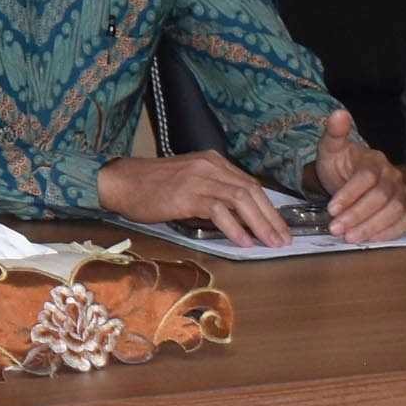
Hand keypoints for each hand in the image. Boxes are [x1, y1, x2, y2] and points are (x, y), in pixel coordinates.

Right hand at [96, 149, 286, 248]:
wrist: (122, 182)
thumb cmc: (152, 187)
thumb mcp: (188, 182)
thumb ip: (212, 193)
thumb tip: (239, 219)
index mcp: (213, 162)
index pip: (250, 185)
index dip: (269, 209)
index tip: (280, 228)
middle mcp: (210, 165)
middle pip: (251, 191)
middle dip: (271, 218)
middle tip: (283, 240)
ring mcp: (199, 178)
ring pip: (241, 199)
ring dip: (259, 224)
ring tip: (269, 243)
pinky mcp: (187, 194)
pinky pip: (218, 210)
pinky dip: (234, 227)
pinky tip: (243, 241)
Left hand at [302, 109, 405, 242]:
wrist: (347, 175)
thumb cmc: (339, 163)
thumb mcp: (330, 148)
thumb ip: (334, 134)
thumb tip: (339, 114)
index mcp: (375, 161)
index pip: (367, 177)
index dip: (350, 194)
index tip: (331, 208)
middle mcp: (393, 176)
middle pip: (381, 197)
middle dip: (357, 214)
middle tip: (336, 228)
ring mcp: (401, 194)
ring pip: (394, 211)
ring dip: (371, 227)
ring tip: (349, 238)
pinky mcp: (404, 210)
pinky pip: (404, 223)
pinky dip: (389, 233)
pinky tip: (370, 241)